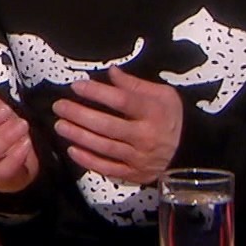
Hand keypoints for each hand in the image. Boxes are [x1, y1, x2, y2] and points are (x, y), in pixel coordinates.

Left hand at [51, 66, 183, 184]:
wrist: (186, 150)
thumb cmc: (168, 118)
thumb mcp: (161, 95)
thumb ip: (134, 84)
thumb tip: (112, 72)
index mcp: (154, 113)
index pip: (122, 101)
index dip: (97, 93)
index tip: (77, 86)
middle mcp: (147, 136)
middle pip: (108, 125)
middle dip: (80, 115)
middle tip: (60, 106)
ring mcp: (140, 157)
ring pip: (104, 147)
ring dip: (78, 136)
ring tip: (60, 125)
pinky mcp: (134, 173)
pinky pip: (107, 168)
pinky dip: (88, 160)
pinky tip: (72, 150)